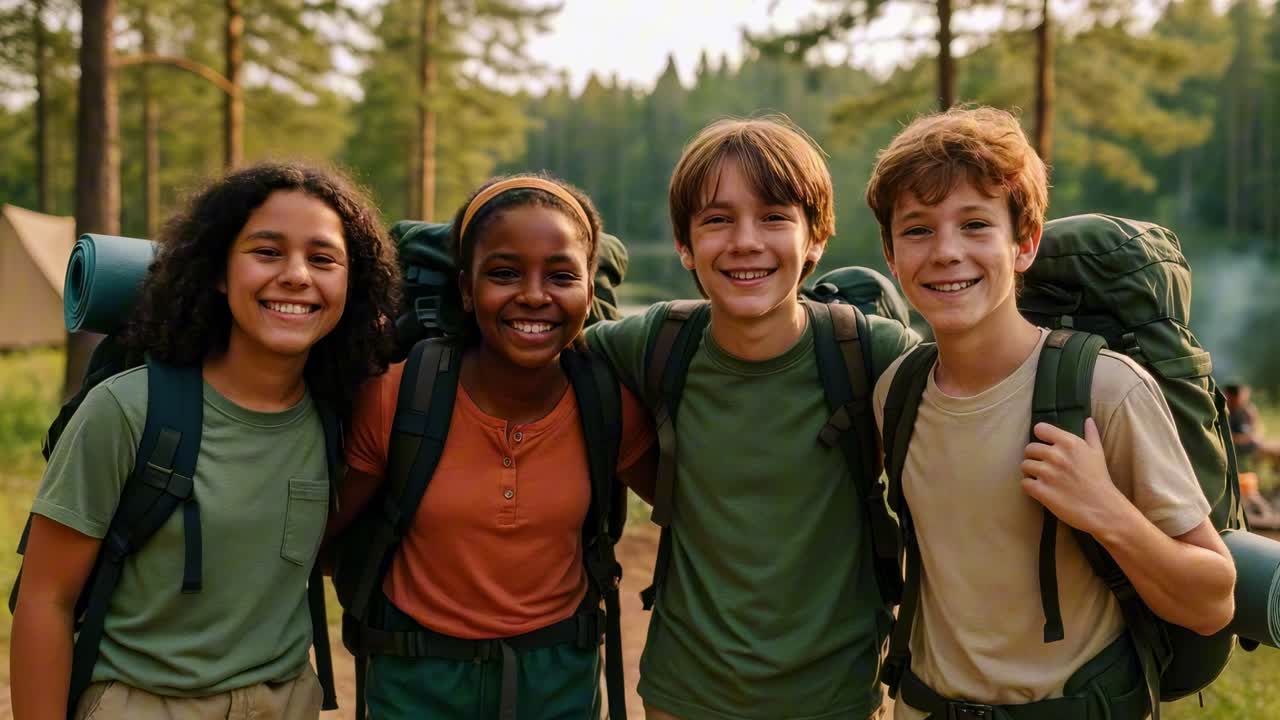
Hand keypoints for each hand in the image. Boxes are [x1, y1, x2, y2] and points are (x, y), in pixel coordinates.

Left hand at [1021, 418, 1130, 536]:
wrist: (1103, 508)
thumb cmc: (1100, 479)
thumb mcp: (1098, 453)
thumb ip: (1091, 435)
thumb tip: (1088, 419)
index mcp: (1069, 443)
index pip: (1040, 429)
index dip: (1040, 437)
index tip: (1045, 445)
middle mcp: (1056, 455)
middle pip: (1029, 449)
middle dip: (1034, 457)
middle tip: (1043, 466)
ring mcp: (1047, 473)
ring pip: (1024, 465)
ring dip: (1030, 472)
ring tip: (1041, 478)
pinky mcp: (1042, 491)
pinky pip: (1024, 483)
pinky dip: (1029, 486)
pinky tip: (1039, 489)